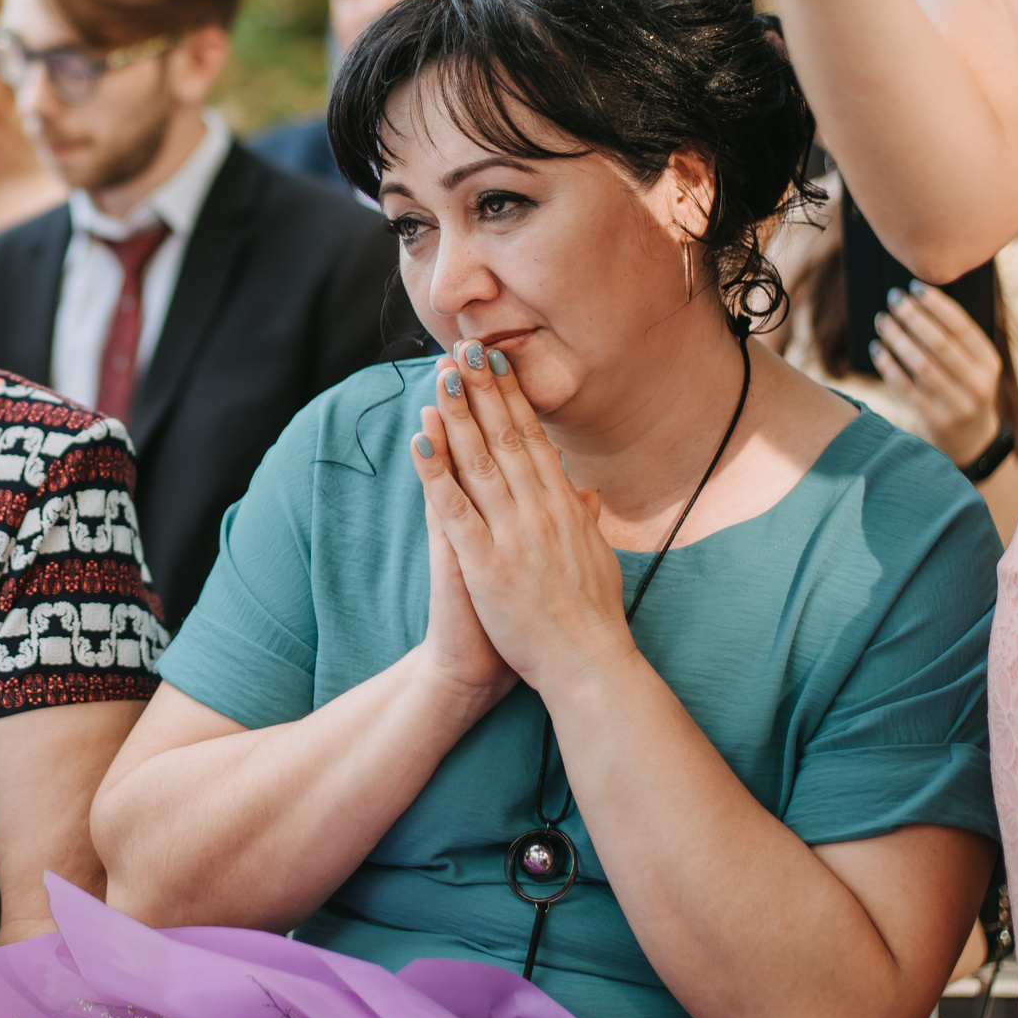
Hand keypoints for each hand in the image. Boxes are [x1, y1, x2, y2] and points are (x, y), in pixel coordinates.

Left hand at [407, 342, 632, 694]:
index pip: (534, 440)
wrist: (588, 667)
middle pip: (506, 439)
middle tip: (463, 349)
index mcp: (564, 508)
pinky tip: (420, 441)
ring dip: (458, 417)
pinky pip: (455, 509)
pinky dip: (436, 473)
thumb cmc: (592, 619)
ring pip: (480, 463)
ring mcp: (513, 535)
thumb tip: (581, 492)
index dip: (511, 399)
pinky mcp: (486, 563)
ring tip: (441, 378)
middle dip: (482, 392)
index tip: (495, 364)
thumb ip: (585, 521)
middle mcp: (540, 511)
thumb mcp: (597, 559)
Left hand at [869, 283, 1004, 469]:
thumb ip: (955, 340)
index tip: (915, 288)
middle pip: (940, 344)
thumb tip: (917, 300)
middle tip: (894, 299)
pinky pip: (906, 388)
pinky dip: (889, 365)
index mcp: (990, 362)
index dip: (937, 305)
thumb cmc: (963, 389)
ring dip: (898, 338)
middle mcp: (979, 383)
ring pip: (921, 365)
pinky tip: (877, 348)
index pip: (962, 327)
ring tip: (882, 320)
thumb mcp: (972, 366)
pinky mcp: (936, 419)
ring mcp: (958, 404)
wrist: (970, 440)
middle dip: (914, 317)